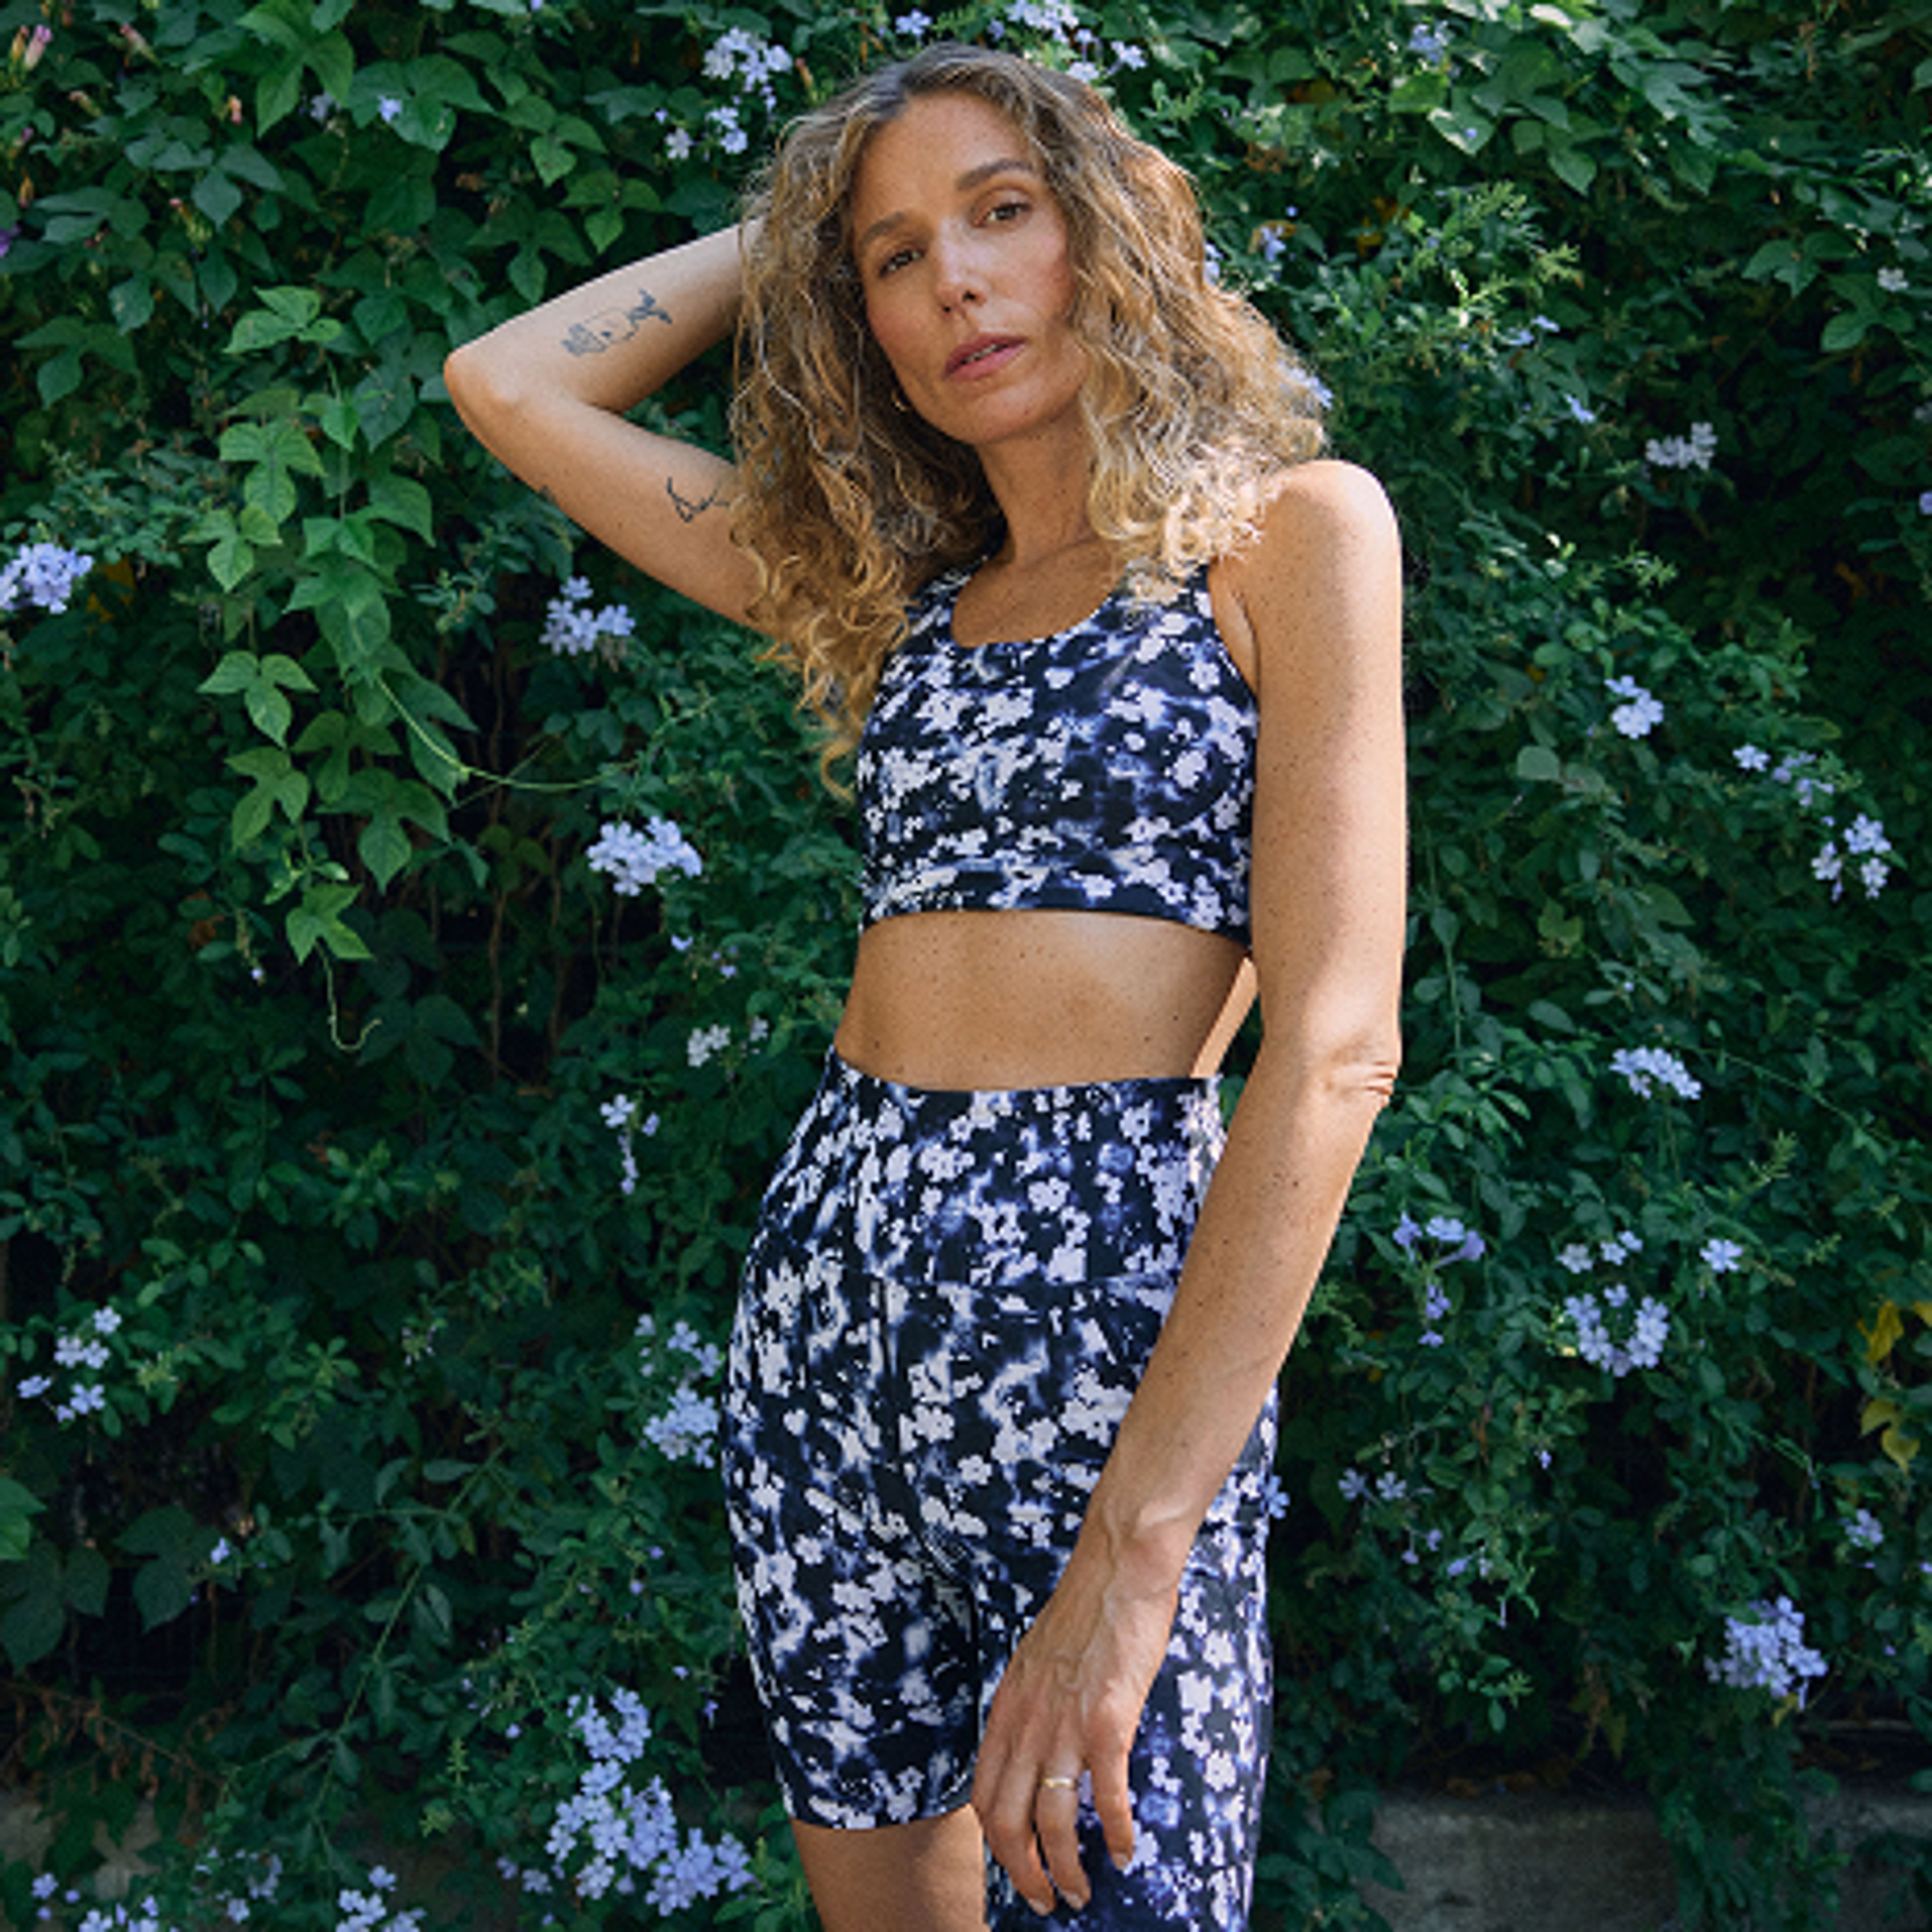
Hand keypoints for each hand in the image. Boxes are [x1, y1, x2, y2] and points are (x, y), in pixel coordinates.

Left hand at [970, 1545, 1180, 1915]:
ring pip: (1052, 1822)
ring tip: (1082, 1892)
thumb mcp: (1037, 1660)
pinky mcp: (1107, 1721)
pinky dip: (1116, 1835)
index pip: (983, 1795)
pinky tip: (1127, 1853)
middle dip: (1024, 1873)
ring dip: (1066, 1869)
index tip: (1015, 1867)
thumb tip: (1040, 1747)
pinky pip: (1106, 1797)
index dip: (996, 1844)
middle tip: (1046, 1901)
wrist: (1117, 1565)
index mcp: (1007, 1708)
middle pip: (1008, 1822)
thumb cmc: (1085, 1610)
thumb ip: (1032, 1706)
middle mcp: (1026, 1722)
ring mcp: (1064, 1724)